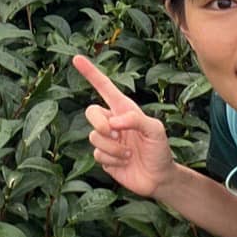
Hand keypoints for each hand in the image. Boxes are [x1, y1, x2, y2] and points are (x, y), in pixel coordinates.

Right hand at [73, 55, 175, 198]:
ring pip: (94, 136)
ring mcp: (107, 140)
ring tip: (129, 154)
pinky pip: (97, 154)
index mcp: (124, 109)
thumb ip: (136, 120)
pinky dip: (112, 160)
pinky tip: (124, 163)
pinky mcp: (104, 157)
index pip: (104, 87)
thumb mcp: (155, 130)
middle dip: (100, 123)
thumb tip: (114, 121)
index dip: (91, 73)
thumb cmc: (160, 150)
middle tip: (114, 133)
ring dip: (113, 147)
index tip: (76, 58)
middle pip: (91, 112)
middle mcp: (113, 122)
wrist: (158, 178)